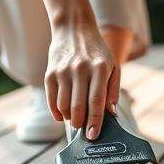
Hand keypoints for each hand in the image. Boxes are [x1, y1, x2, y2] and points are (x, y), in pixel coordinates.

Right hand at [45, 18, 119, 138]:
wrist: (73, 28)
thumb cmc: (97, 50)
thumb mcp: (112, 65)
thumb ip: (113, 89)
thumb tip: (111, 112)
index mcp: (99, 68)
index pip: (96, 101)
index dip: (95, 121)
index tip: (94, 135)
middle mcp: (80, 69)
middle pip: (78, 107)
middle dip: (81, 124)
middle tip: (84, 129)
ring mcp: (63, 71)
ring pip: (63, 106)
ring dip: (69, 118)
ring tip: (75, 119)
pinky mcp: (50, 73)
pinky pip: (52, 100)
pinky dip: (57, 112)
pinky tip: (62, 115)